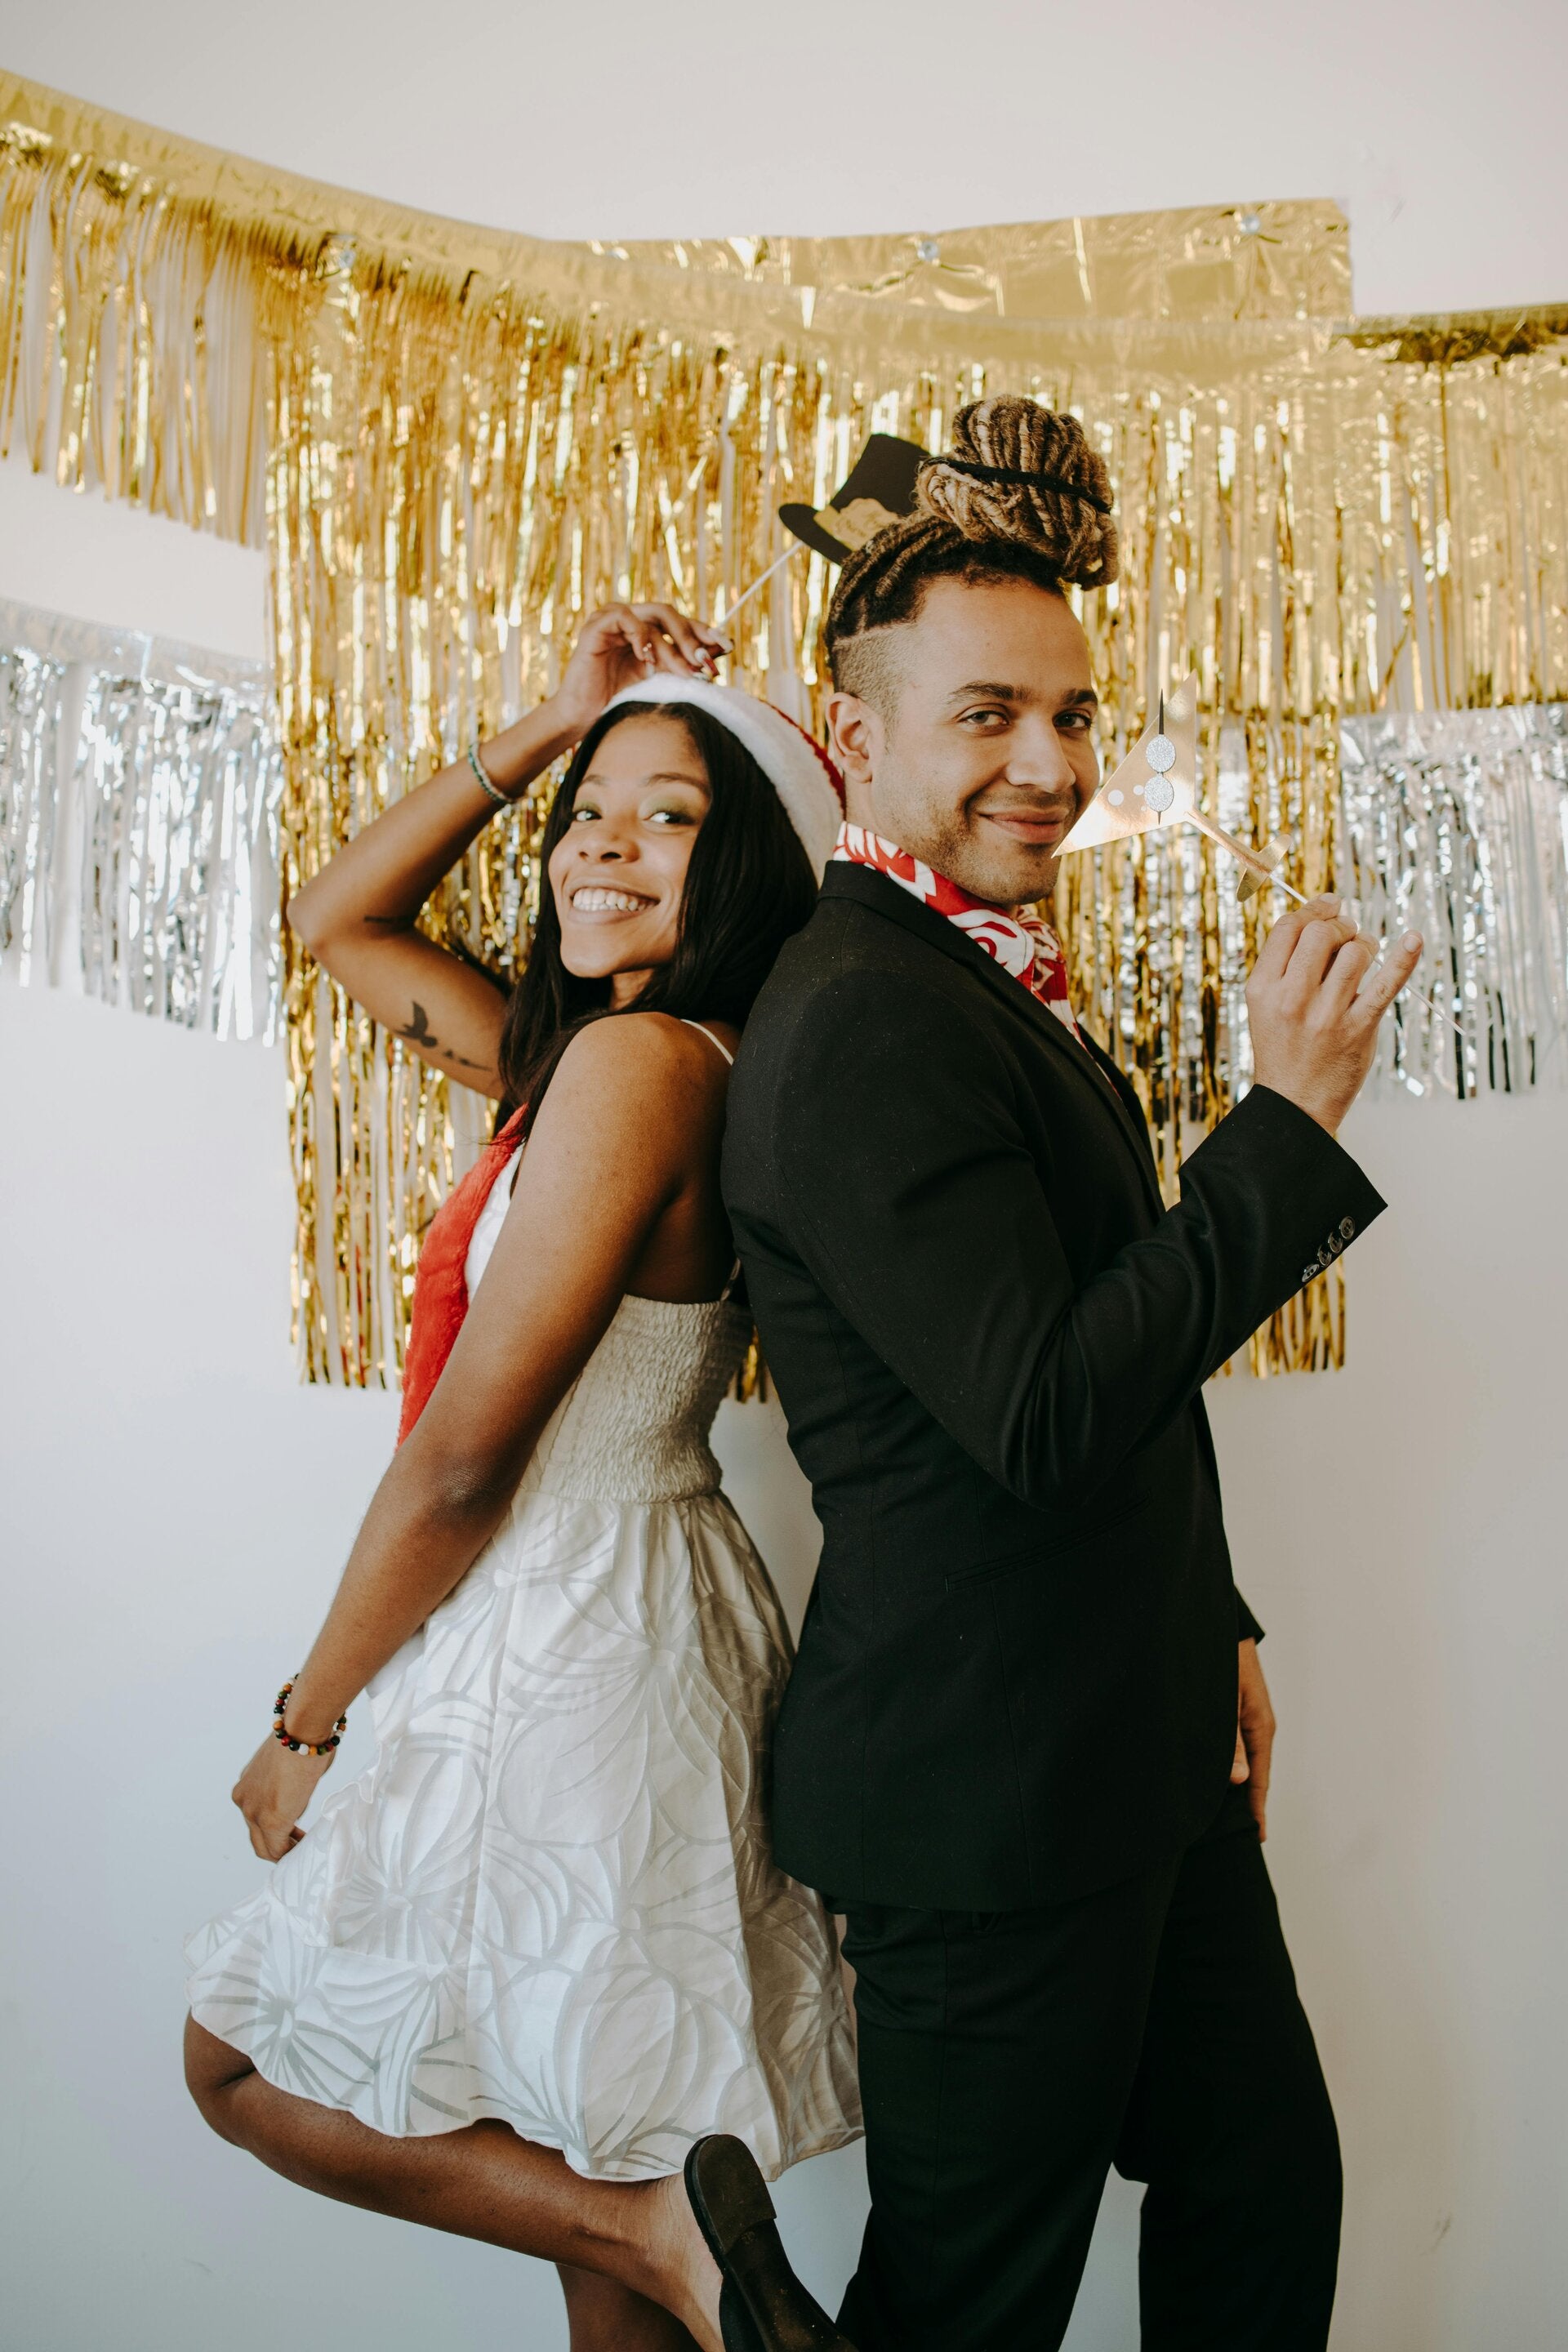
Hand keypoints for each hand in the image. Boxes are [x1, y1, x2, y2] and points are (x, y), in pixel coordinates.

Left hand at [232, 1736, 335, 1861]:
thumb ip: (288, 1785)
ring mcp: (254, 1813)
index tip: (295, 1829)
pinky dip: (291, 1853)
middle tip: (298, 1843)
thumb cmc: (304, 1737)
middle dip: (277, 1844)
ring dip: (284, 1851)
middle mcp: (244, 1800)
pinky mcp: (271, 1821)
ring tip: (303, 1849)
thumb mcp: (288, 1765)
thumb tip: (299, 1794)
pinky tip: (305, 1849)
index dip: (276, 1827)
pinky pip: (279, 1848)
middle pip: (256, 1837)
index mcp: (247, 1785)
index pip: (257, 1817)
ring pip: (264, 1847)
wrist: (303, 1730)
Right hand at [549, 603, 728, 739]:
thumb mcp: (662, 681)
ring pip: (653, 617)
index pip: (680, 622)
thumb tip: (722, 651)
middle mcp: (631, 620)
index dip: (705, 631)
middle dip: (692, 639)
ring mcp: (613, 620)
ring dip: (673, 645)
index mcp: (647, 630)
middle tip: (705, 665)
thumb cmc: (619, 702)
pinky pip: (624, 618)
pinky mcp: (596, 627)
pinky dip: (641, 635)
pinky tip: (648, 659)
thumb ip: (686, 664)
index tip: (728, 646)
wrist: (585, 717)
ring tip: (684, 671)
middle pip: (670, 614)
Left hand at [1230, 1637, 1275, 1840]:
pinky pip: (1234, 1743)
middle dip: (1247, 1801)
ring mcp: (1247, 1715)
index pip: (1261, 1778)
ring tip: (1226, 1810)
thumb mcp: (1224, 1701)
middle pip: (1254, 1772)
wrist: (1217, 1623)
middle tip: (1238, 1832)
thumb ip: (1229, 1740)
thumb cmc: (1222, 1658)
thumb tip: (1238, 1779)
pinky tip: (1216, 1771)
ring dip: (1235, 1782)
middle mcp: (1257, 1723)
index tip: (1258, 1835)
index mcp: (1261, 1725)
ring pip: (1243, 1757)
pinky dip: (1228, 1761)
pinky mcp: (1235, 1707)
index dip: (1257, 1808)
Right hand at [1247, 895, 1423, 1133]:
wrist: (1295, 1106)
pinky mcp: (1358, 1030)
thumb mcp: (1267, 1007)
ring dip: (1365, 945)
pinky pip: (1385, 985)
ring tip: (1364, 955)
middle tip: (1347, 935)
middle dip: (1340, 925)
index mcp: (1263, 989)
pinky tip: (1414, 939)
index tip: (1330, 905)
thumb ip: (1286, 967)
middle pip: (1321, 933)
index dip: (1313, 909)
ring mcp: (1326, 1015)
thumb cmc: (1284, 1050)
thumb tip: (1322, 917)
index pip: (1288, 928)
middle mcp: (1292, 999)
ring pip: (1355, 952)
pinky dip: (1404, 959)